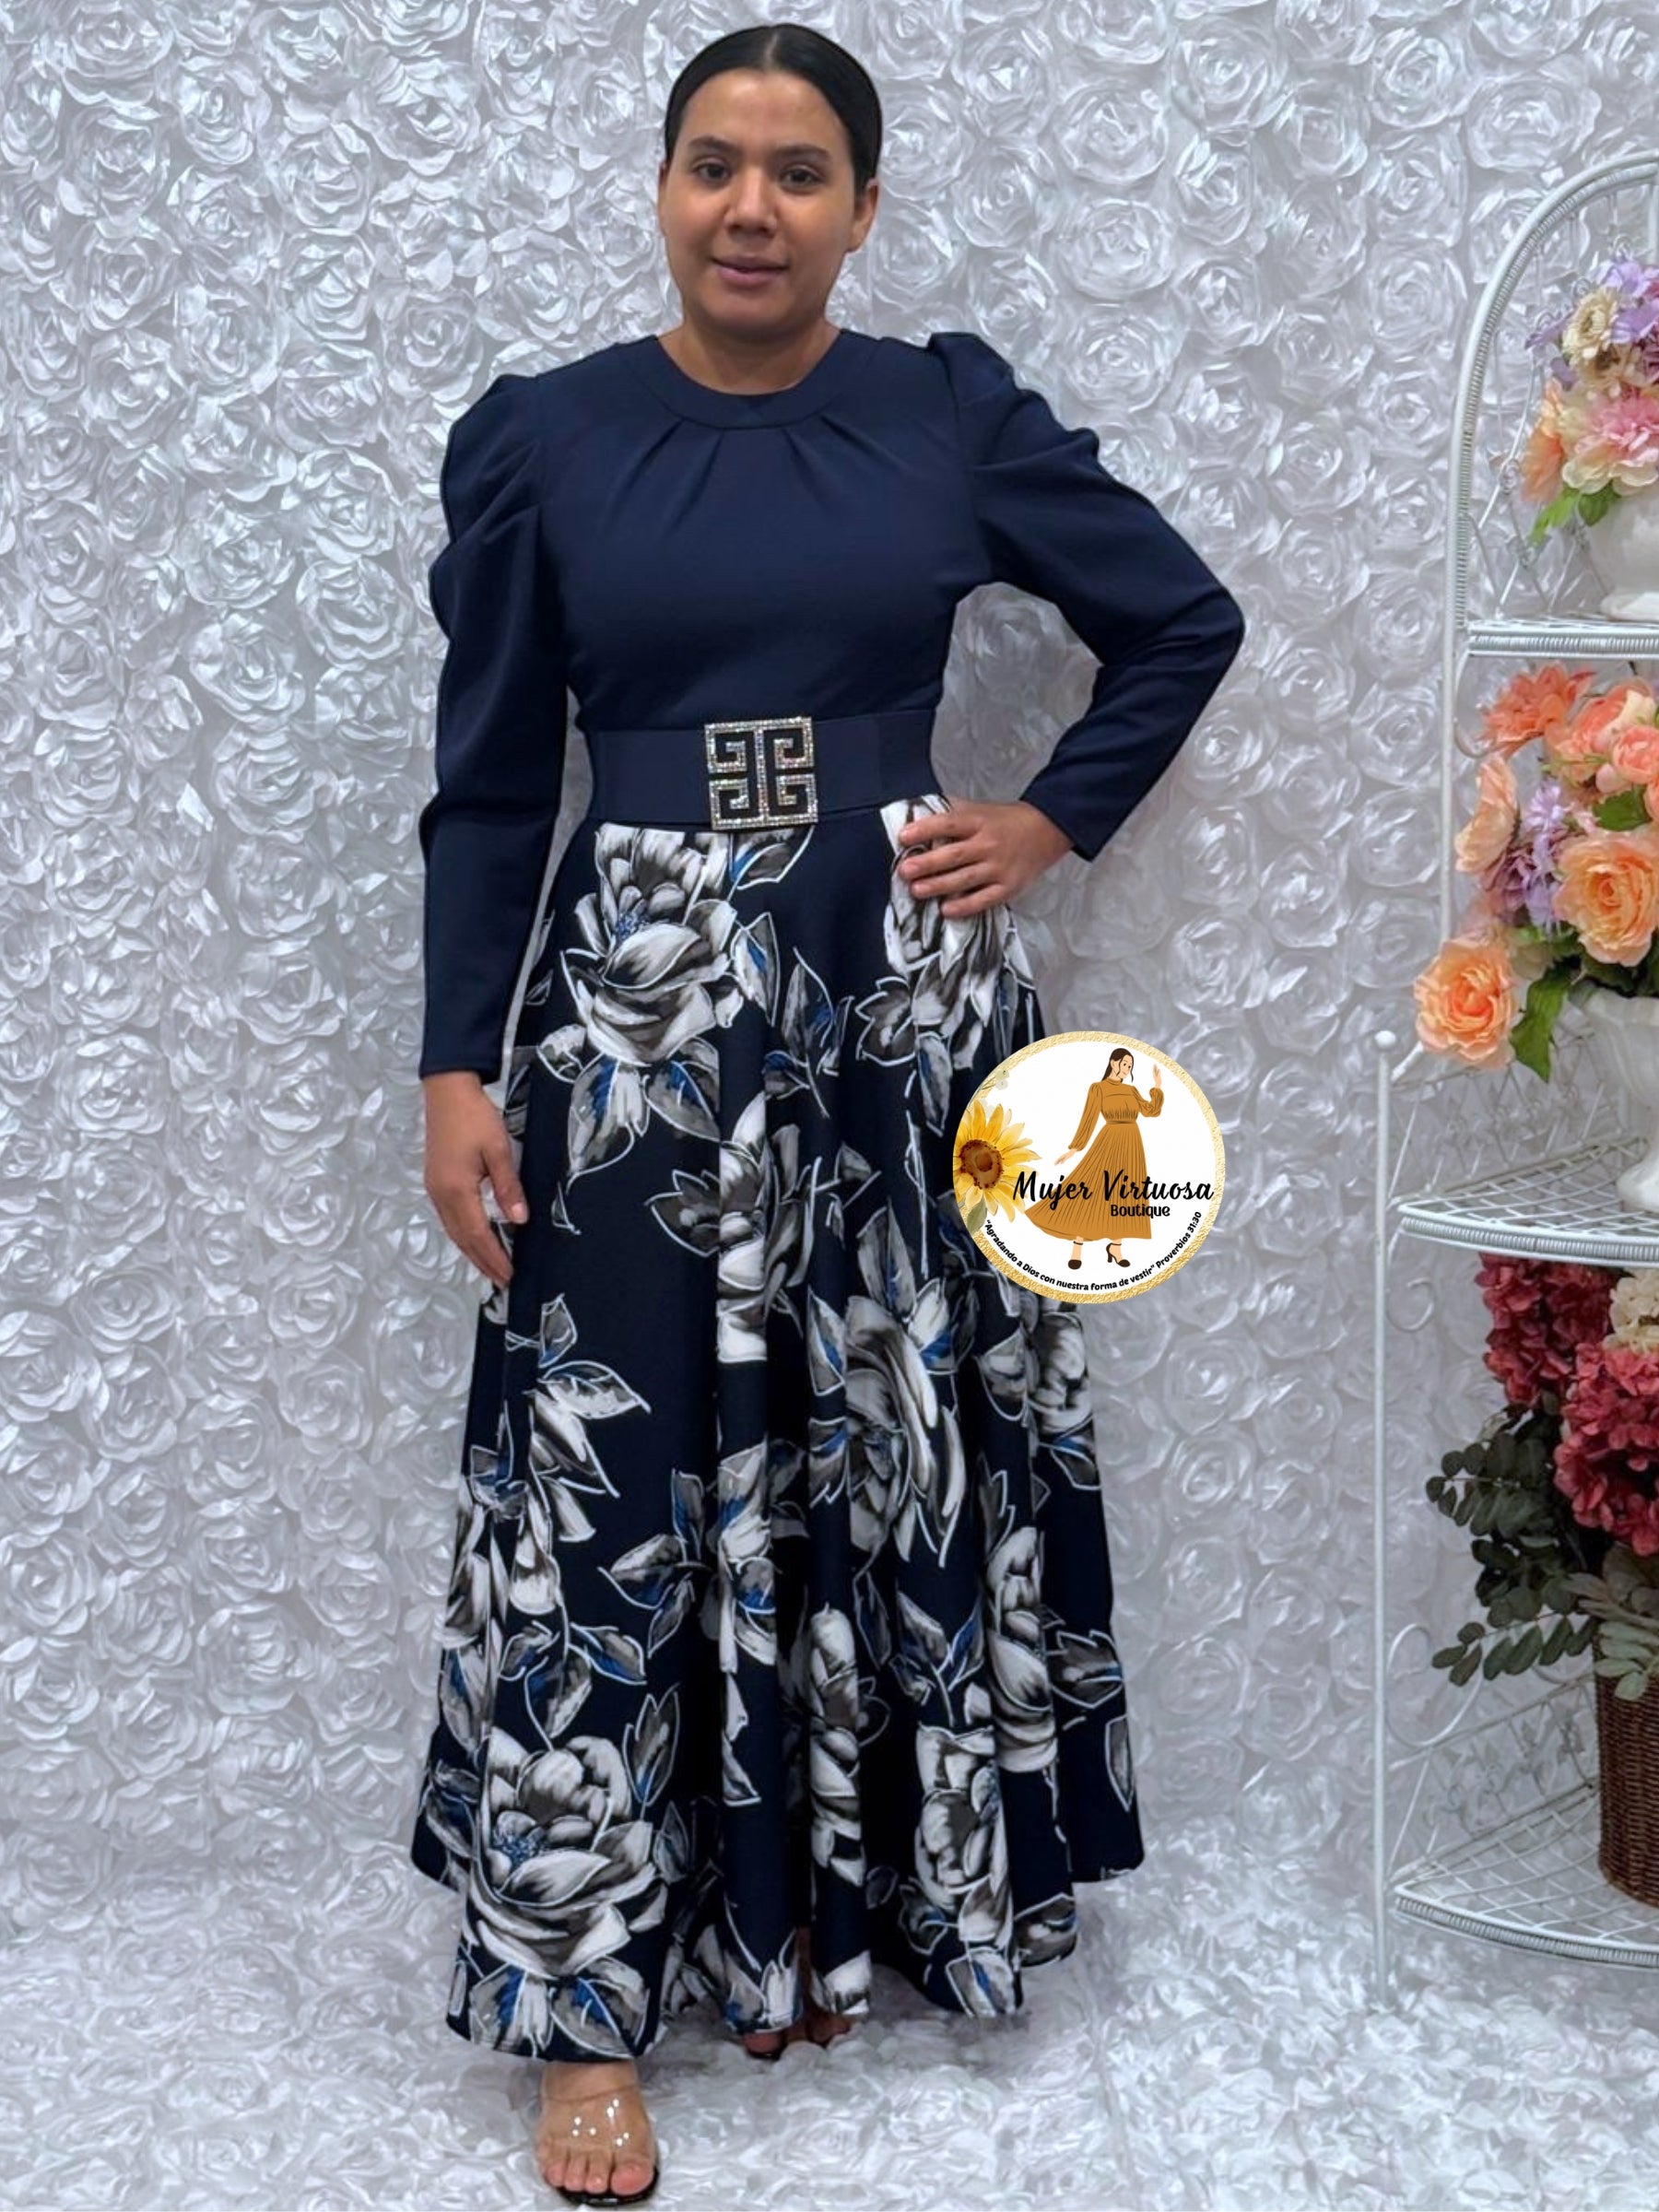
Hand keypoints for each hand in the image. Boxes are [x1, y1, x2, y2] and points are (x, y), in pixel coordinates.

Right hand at [422, 1072, 527, 1289]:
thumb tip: (519, 1221)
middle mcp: (440, 1195)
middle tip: (502, 1280)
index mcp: (456, 1189)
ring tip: (490, 1267)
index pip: (477, 1234)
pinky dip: (464, 1234)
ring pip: (453, 1230)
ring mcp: (435, 1189)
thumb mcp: (499, 1150)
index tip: (509, 1274)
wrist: (447, 1091)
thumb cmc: (475, 1117)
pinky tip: (475, 1238)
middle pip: (462, 1238)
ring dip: (471, 1250)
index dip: (493, 1256)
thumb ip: (508, 1187)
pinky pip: (450, 1218)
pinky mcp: (435, 1181)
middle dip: (482, 1261)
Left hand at [894, 798, 1073, 918]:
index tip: (903, 837)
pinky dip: (965, 906)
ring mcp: (999, 867)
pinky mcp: (1008, 887)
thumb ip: (952, 814)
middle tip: (905, 871)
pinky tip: (947, 910)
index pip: (948, 824)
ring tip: (916, 890)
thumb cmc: (1004, 821)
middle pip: (954, 855)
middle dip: (927, 863)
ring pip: (965, 879)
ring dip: (939, 885)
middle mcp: (988, 844)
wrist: (1046, 831)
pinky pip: (984, 899)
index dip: (925, 830)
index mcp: (978, 821)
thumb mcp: (980, 809)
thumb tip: (916, 816)